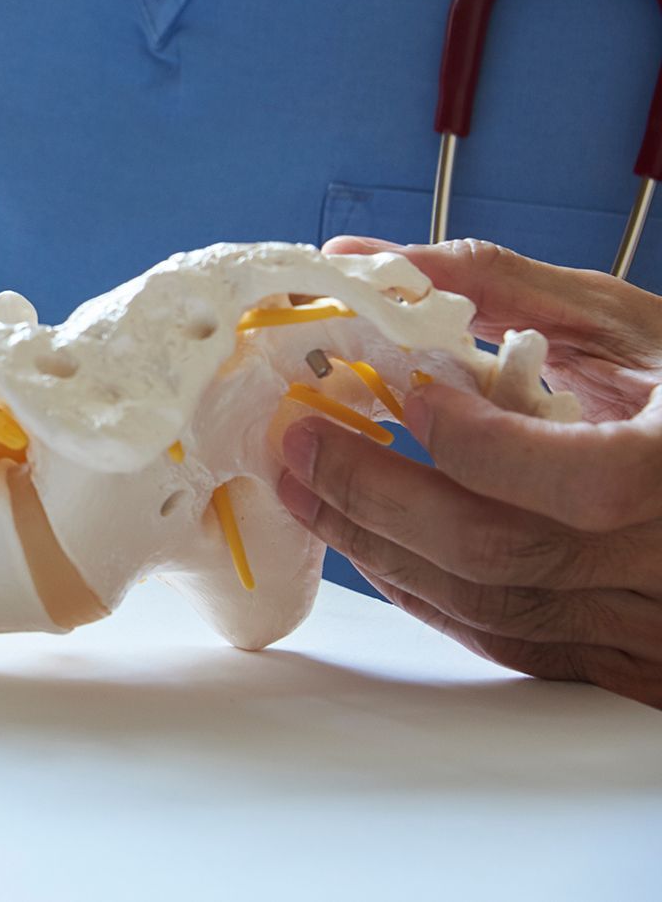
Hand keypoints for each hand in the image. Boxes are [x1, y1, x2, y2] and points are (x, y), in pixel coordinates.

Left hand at [275, 238, 661, 708]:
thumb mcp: (631, 328)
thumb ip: (504, 287)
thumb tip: (376, 261)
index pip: (569, 479)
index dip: (468, 441)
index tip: (403, 395)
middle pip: (500, 550)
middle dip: (375, 494)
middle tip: (297, 440)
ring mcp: (651, 627)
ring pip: (493, 606)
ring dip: (380, 546)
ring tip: (309, 486)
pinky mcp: (626, 661)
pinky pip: (510, 639)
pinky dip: (429, 592)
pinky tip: (374, 542)